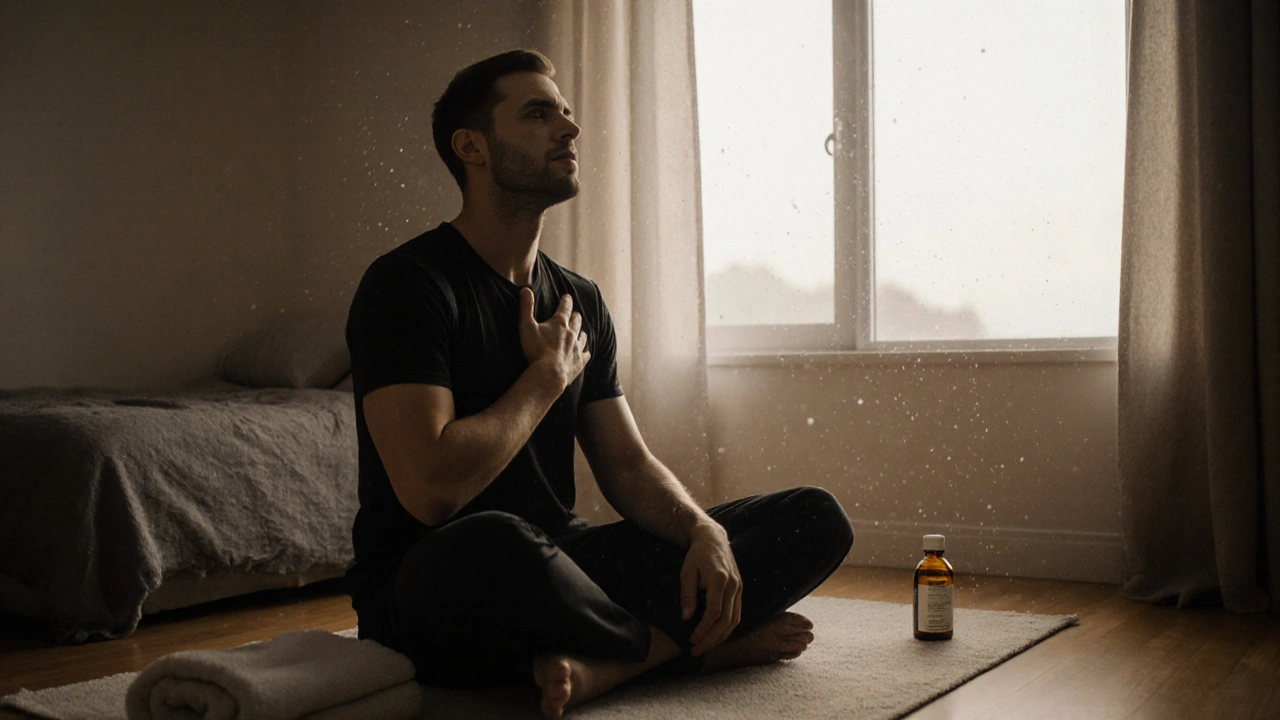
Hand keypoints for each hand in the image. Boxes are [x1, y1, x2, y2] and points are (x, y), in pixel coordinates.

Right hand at [518, 289, 589, 390]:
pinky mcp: (580, 362)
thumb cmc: (536, 350)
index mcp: (559, 323)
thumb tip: (525, 289)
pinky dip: (586, 351)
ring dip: (581, 332)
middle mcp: (572, 333)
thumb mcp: (527, 326)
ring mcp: (577, 348)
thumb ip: (526, 307)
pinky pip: (586, 354)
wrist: (549, 374)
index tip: (567, 297)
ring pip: (583, 337)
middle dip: (575, 316)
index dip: (566, 301)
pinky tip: (586, 352)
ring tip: (581, 332)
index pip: (565, 307)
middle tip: (575, 313)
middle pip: (577, 320)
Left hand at [680, 520, 741, 656]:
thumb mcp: (687, 572)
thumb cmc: (697, 555)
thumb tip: (686, 618)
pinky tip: (716, 636)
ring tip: (705, 647)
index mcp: (719, 580)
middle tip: (696, 651)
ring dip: (720, 637)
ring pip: (734, 620)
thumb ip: (687, 595)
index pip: (714, 612)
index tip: (691, 640)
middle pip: (725, 620)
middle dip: (711, 639)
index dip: (703, 629)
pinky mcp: (739, 591)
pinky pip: (736, 614)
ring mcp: (739, 588)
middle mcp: (733, 586)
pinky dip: (727, 628)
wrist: (714, 539)